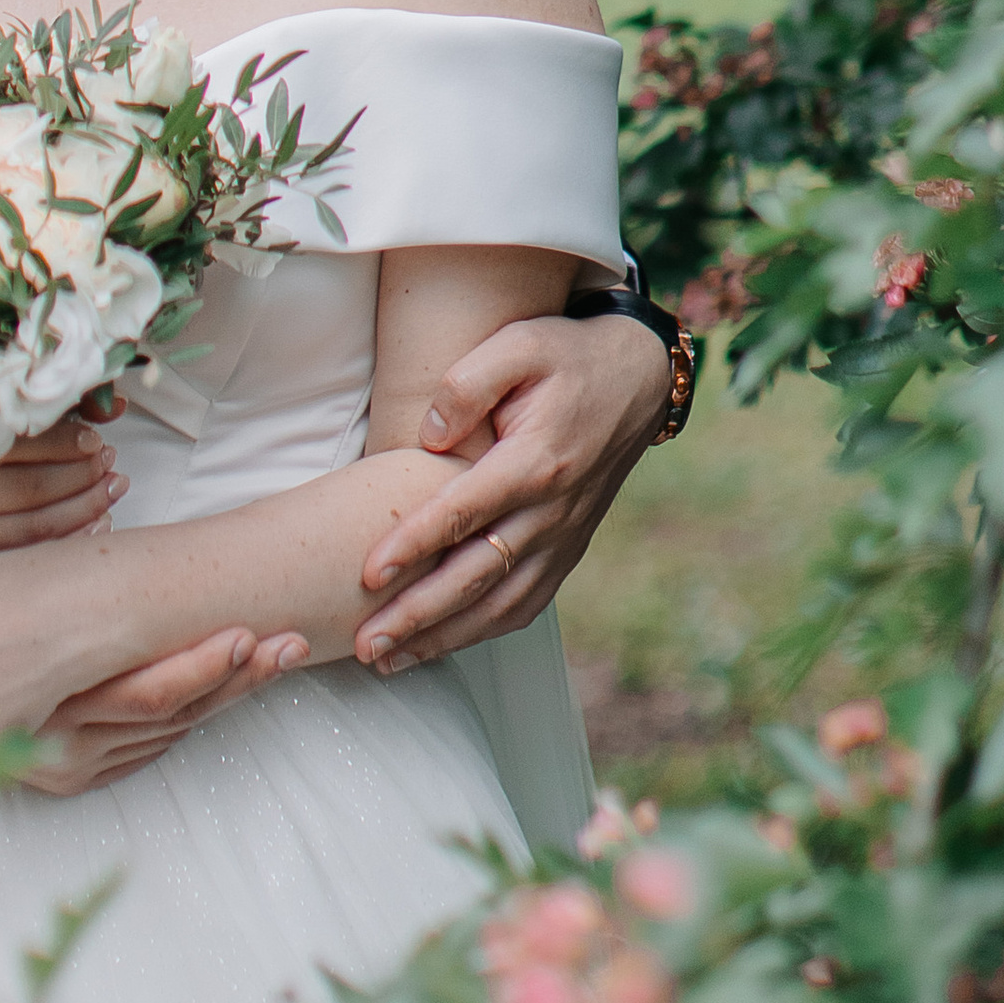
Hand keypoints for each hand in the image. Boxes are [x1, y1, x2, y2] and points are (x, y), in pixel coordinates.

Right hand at [0, 416, 122, 562]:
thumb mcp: (11, 422)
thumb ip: (60, 410)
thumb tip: (114, 406)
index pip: (13, 442)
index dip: (61, 442)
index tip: (96, 440)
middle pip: (28, 488)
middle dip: (81, 475)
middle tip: (111, 462)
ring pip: (36, 526)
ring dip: (86, 507)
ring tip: (115, 486)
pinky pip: (33, 556)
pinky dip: (74, 540)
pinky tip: (101, 522)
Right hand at [18, 624, 309, 794]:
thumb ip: (66, 600)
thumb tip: (143, 578)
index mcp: (47, 694)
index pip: (146, 694)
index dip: (205, 667)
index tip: (249, 634)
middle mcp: (60, 742)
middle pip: (170, 714)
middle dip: (238, 678)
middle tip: (291, 643)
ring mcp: (67, 767)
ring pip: (166, 732)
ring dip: (228, 694)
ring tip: (279, 654)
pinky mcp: (69, 779)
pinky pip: (144, 750)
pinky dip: (187, 718)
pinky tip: (226, 687)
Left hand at [355, 310, 672, 674]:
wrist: (637, 379)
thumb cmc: (566, 356)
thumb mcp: (519, 343)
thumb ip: (467, 384)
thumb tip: (427, 438)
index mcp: (536, 461)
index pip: (464, 512)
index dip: (414, 545)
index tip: (368, 575)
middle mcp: (552, 511)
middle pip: (477, 575)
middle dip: (418, 615)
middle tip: (366, 644)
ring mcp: (563, 537)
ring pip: (500, 604)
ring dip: (443, 637)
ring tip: (388, 659)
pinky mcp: (567, 550)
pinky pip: (526, 605)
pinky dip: (482, 633)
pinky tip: (441, 646)